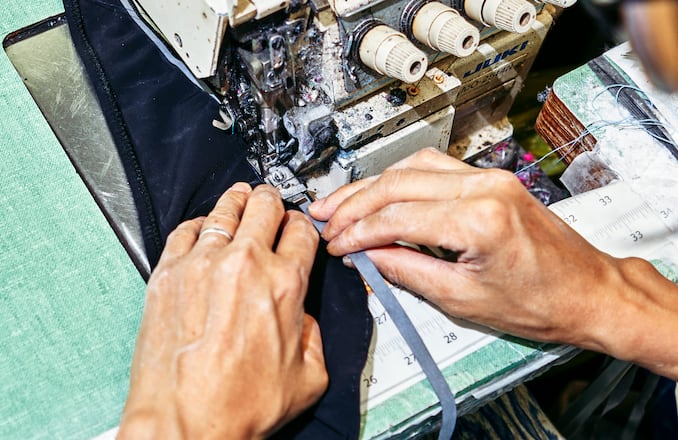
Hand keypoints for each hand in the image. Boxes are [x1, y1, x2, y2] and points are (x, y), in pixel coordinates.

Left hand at [119, 183, 326, 438]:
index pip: (301, 231)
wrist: (182, 423)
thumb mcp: (308, 378)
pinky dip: (198, 223)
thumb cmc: (236, 406)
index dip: (303, 227)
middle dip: (273, 202)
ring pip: (224, 210)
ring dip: (238, 201)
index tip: (298, 230)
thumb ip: (313, 335)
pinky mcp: (168, 273)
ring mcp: (201, 264)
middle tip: (271, 203)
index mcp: (284, 284)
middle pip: (265, 206)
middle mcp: (243, 265)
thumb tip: (303, 320)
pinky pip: (185, 230)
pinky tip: (202, 227)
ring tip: (240, 197)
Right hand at [308, 148, 625, 347]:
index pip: (396, 217)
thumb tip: (367, 256)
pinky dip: (401, 179)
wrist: (589, 292)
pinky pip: (435, 168)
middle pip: (398, 182)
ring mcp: (490, 178)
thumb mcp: (462, 300)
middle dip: (354, 202)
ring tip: (342, 202)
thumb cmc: (542, 303)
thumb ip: (406, 271)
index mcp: (479, 219)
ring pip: (413, 167)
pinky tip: (381, 191)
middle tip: (325, 218)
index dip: (357, 231)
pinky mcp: (492, 179)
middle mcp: (484, 187)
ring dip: (373, 184)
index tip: (335, 243)